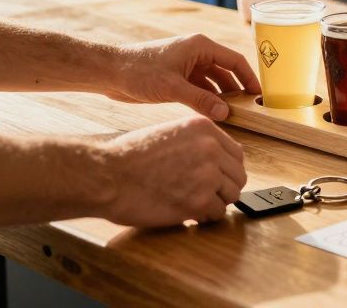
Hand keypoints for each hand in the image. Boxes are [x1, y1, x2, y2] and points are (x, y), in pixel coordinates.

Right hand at [100, 116, 247, 225]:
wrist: (108, 175)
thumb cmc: (130, 157)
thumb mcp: (169, 133)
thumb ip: (196, 143)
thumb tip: (217, 160)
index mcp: (203, 128)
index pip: (236, 153)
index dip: (227, 170)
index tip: (217, 179)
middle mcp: (210, 148)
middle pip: (238, 175)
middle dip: (224, 188)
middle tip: (207, 195)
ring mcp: (207, 174)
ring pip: (231, 195)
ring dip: (216, 203)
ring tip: (195, 204)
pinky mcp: (199, 200)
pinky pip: (216, 214)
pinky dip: (204, 217)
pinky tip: (188, 213)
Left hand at [107, 34, 261, 119]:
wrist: (110, 72)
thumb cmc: (138, 71)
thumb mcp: (172, 88)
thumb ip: (200, 100)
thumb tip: (225, 112)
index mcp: (200, 46)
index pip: (234, 60)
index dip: (249, 77)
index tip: (259, 95)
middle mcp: (196, 53)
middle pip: (226, 71)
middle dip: (237, 89)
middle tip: (248, 108)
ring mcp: (187, 65)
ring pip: (214, 81)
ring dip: (222, 96)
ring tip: (232, 114)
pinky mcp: (178, 77)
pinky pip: (201, 88)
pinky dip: (208, 99)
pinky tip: (213, 113)